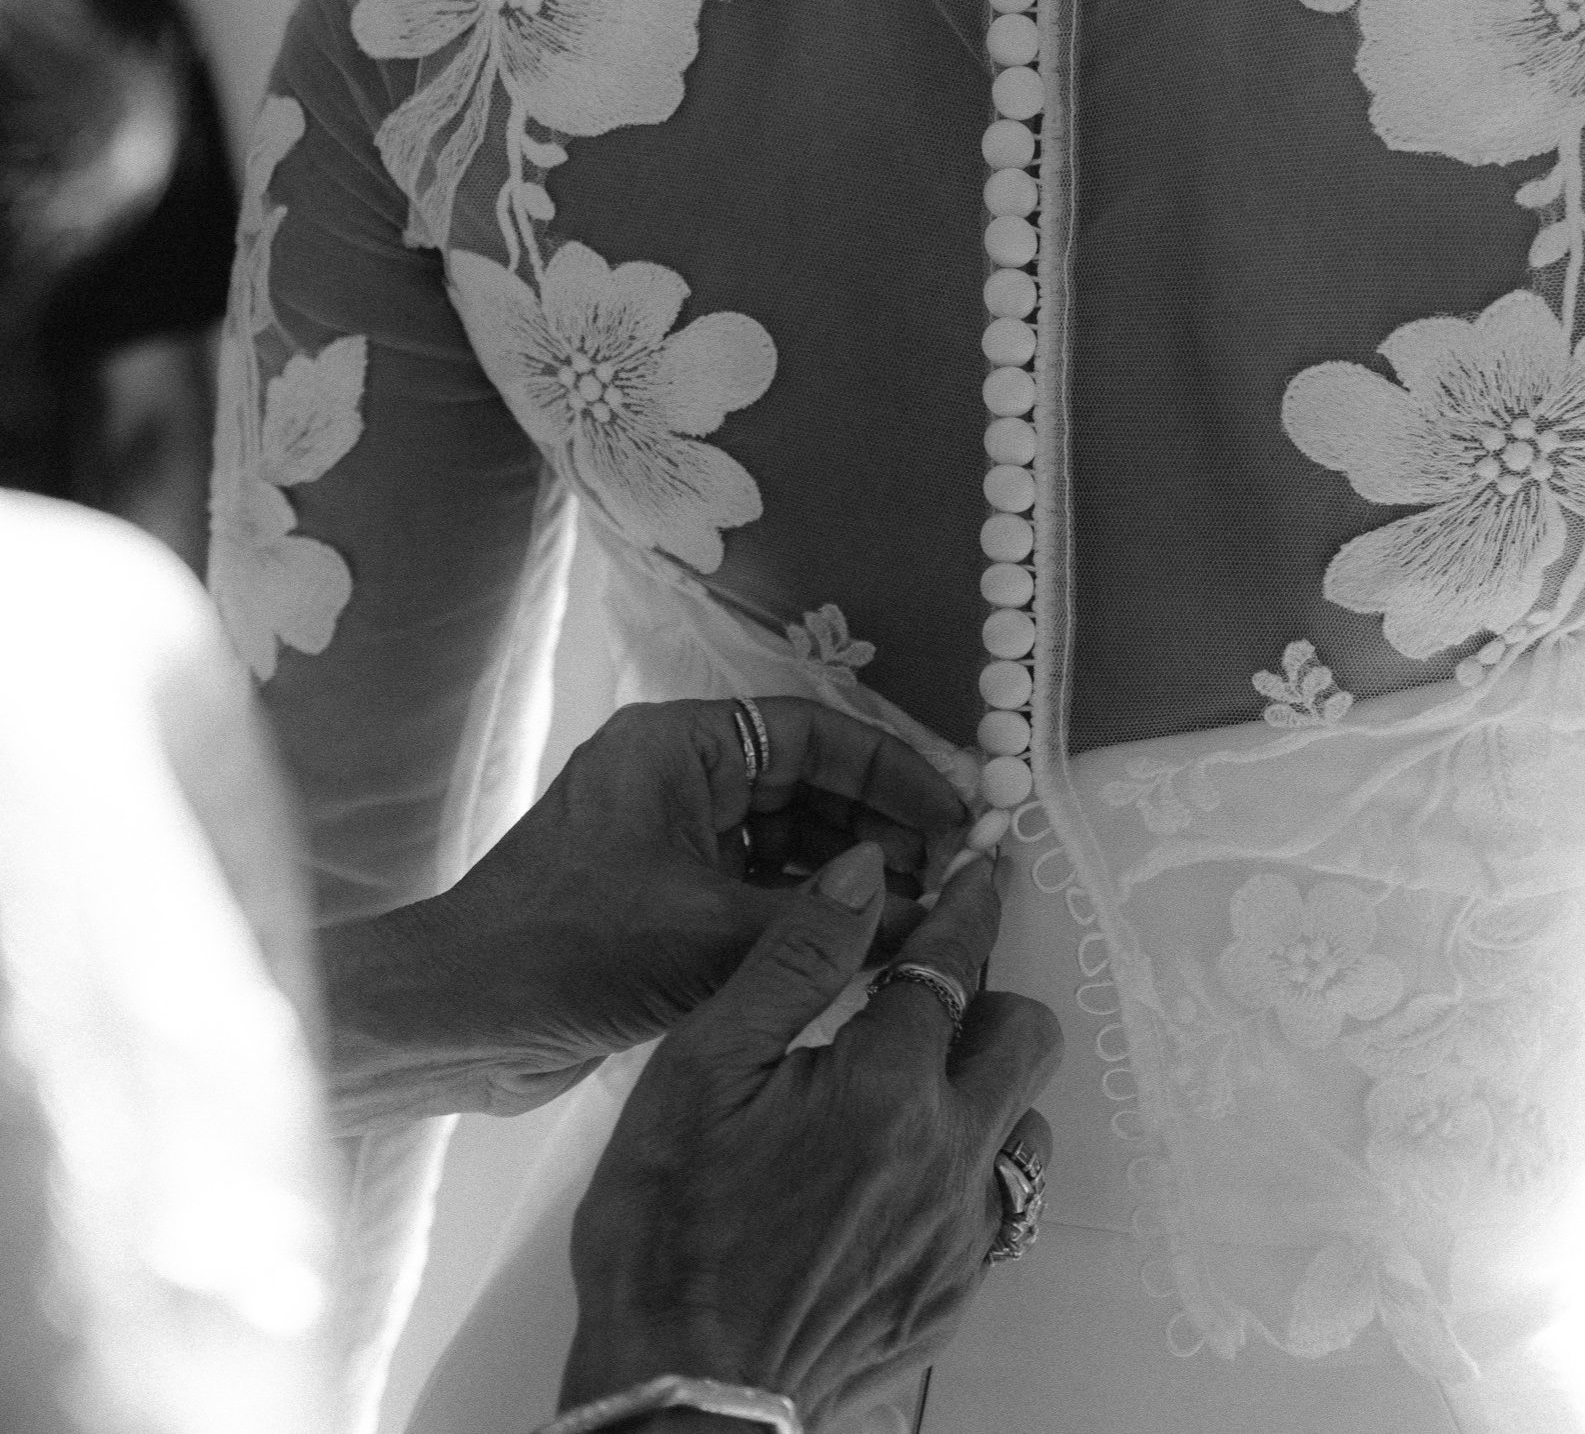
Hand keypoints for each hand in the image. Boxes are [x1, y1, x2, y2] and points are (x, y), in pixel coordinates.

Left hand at [319, 697, 973, 1123]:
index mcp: (678, 746)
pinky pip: (753, 886)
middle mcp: (674, 777)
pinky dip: (804, 914)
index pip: (811, 732)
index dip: (892, 771)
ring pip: (783, 838)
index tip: (959, 814)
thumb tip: (931, 910)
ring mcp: (664, 838)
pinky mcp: (657, 899)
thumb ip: (824, 922)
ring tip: (921, 918)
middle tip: (953, 875)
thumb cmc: (570, 951)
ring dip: (847, 876)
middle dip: (879, 827)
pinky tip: (860, 952)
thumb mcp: (712, 933)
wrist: (453, 1022)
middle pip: (804, 781)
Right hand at [561, 844, 1062, 1429]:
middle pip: (1026, 1038)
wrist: (683, 1401)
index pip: (954, 964)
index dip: (969, 906)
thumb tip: (864, 871)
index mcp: (886, 1088)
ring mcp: (961, 1238)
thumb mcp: (702, 1069)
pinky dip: (966, 1172)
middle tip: (925, 998)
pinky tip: (898, 1178)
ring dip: (985, 1092)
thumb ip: (793, 959)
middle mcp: (949, 1157)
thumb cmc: (670, 1230)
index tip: (978, 872)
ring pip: (1027, 1127)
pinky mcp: (952, 1299)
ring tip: (909, 1094)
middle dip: (987, 998)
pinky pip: (998, 1210)